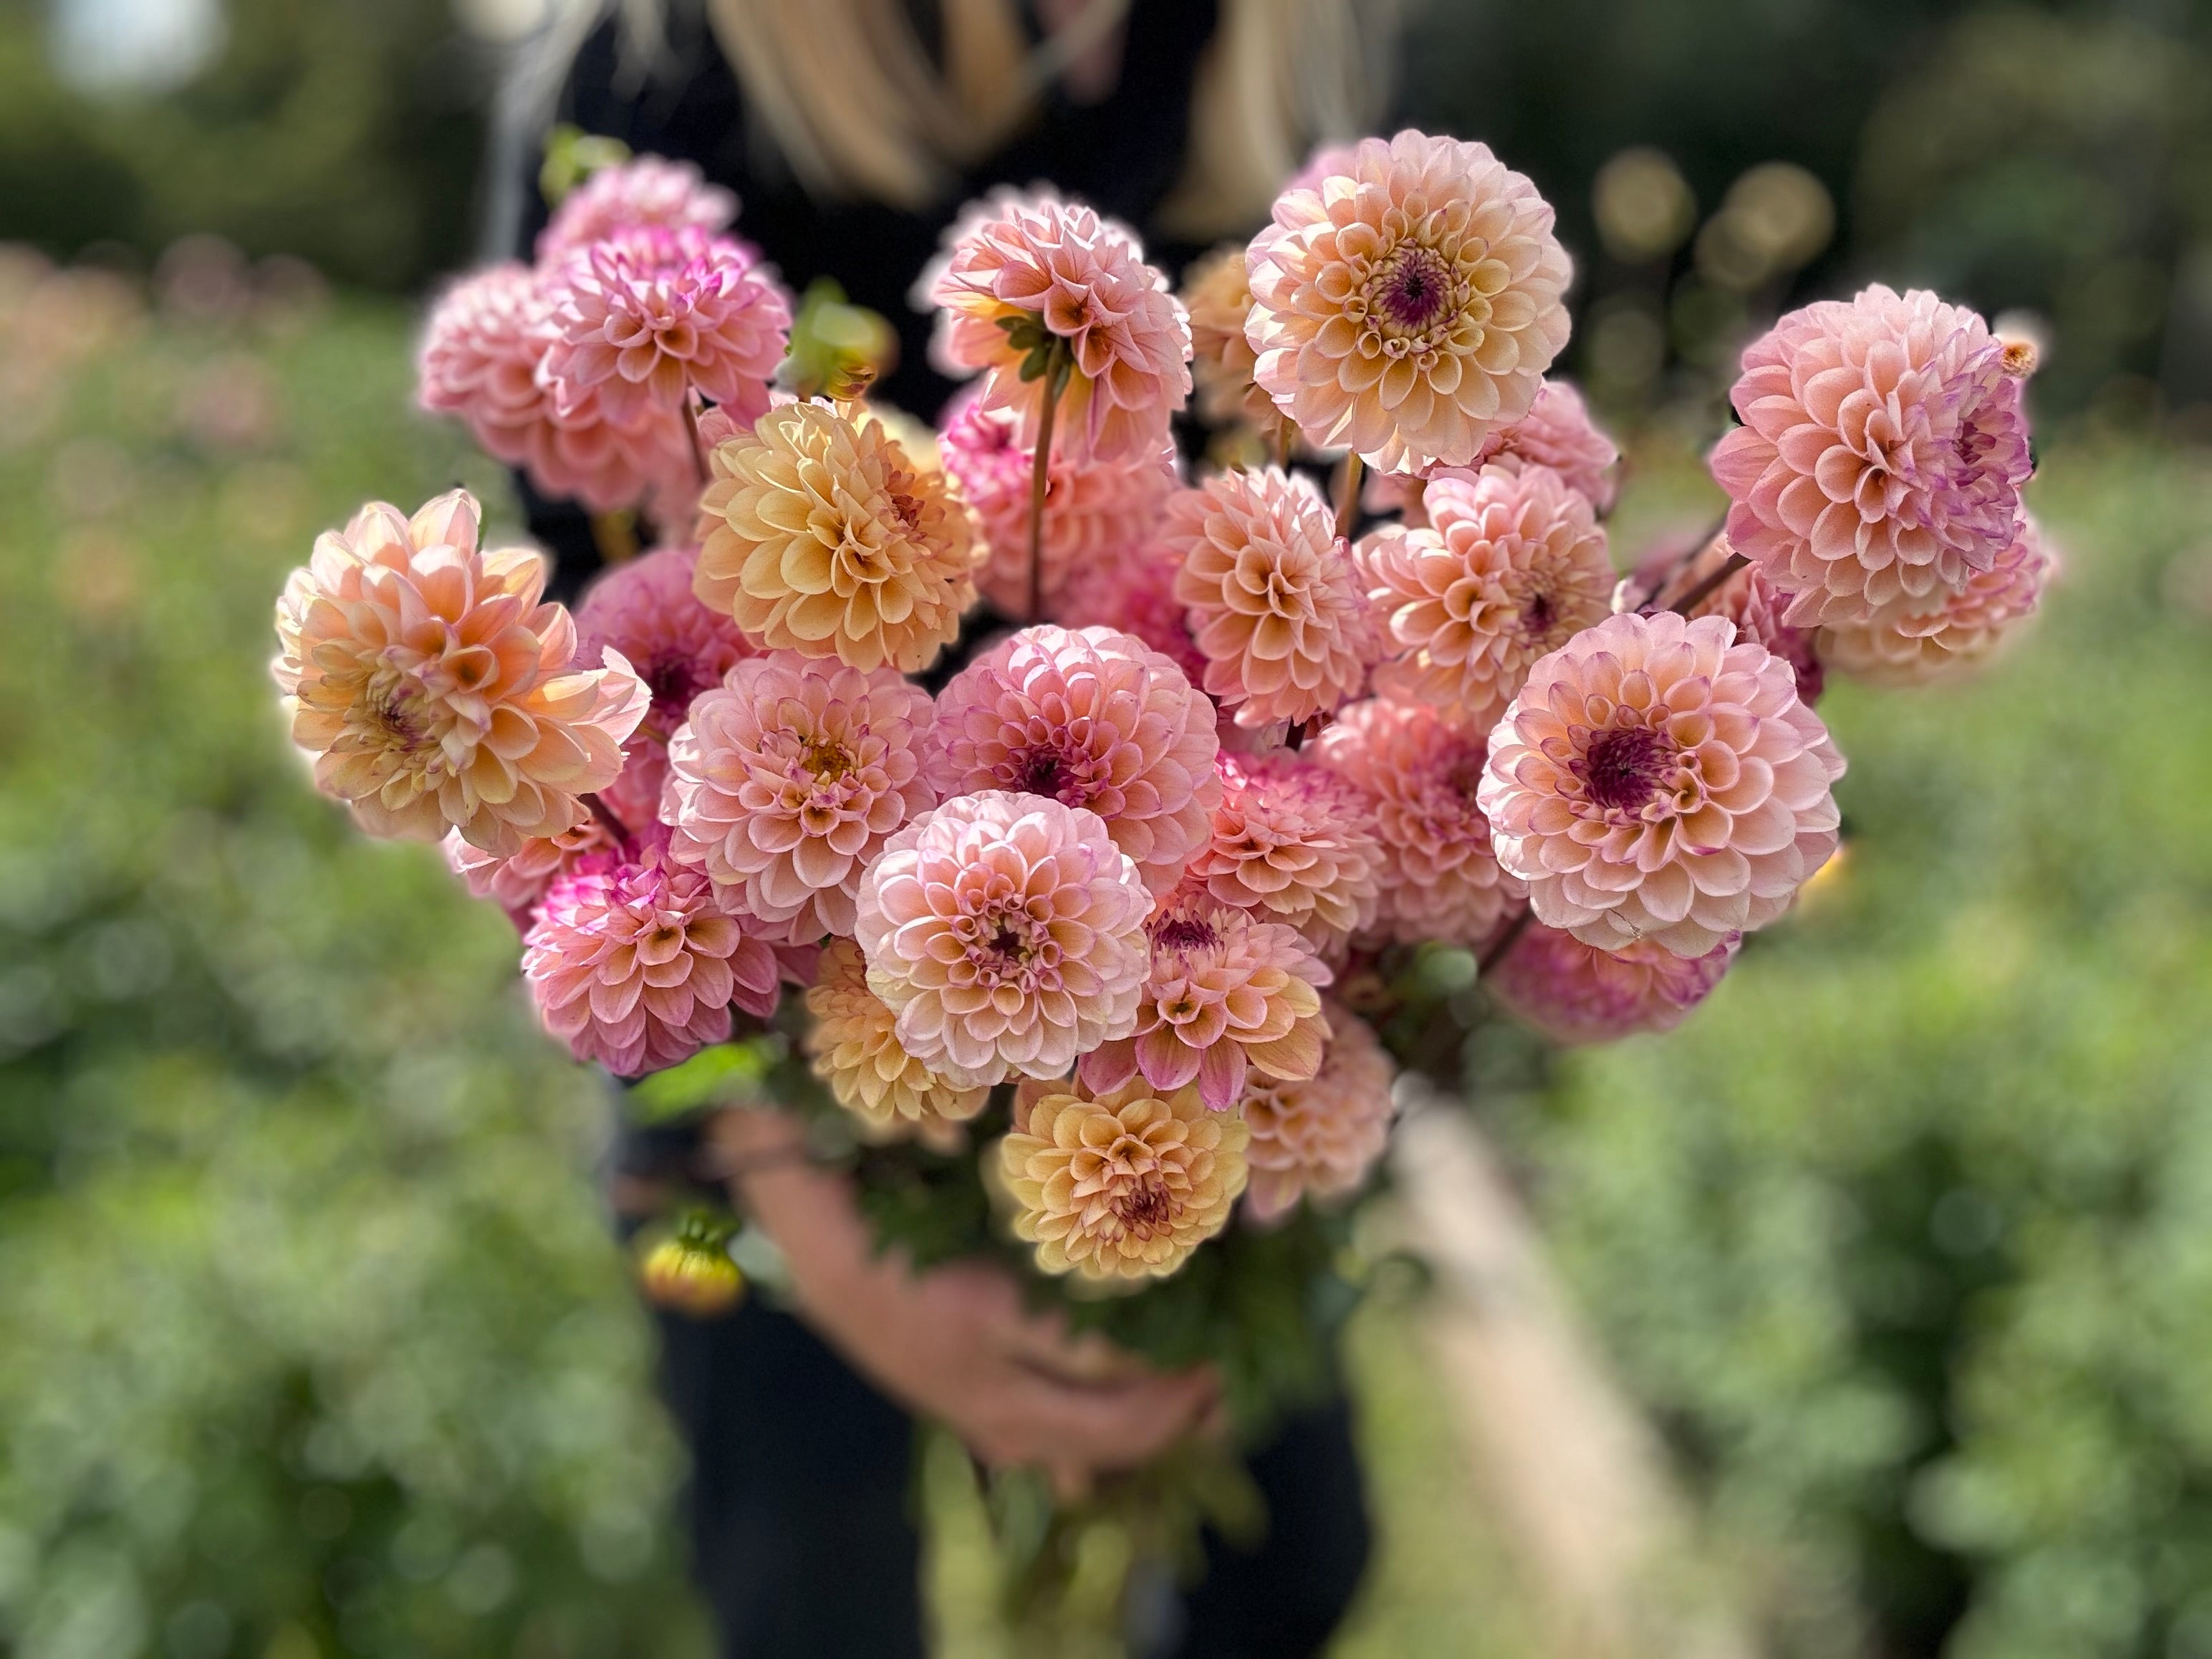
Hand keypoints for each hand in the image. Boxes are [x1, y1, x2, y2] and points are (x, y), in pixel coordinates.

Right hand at [710, 1109, 1215, 1492]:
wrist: (789, 1216)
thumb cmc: (873, 1163)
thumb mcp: (938, 1153)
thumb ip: (1008, 1160)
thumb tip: (1087, 1162)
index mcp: (972, 1310)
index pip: (1091, 1355)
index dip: (1160, 1354)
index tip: (1218, 1322)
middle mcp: (968, 1371)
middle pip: (1092, 1421)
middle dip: (1168, 1410)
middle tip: (1224, 1379)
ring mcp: (955, 1397)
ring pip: (1064, 1449)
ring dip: (1139, 1438)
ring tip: (1200, 1412)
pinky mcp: (947, 1403)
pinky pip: (1026, 1449)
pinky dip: (1079, 1455)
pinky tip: (1122, 1450)